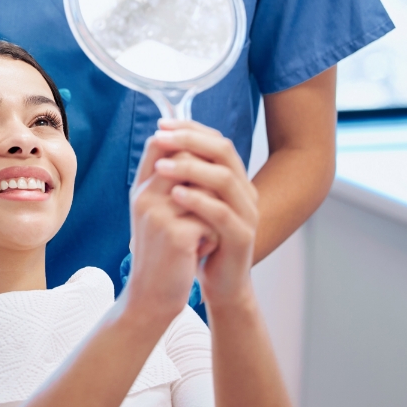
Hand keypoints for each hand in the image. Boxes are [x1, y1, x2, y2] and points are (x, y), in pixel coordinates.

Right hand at [127, 136, 214, 323]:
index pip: (158, 143)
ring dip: (213, 207)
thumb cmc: (161, 253)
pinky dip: (213, 234)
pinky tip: (202, 250)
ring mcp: (158, 215)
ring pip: (203, 187)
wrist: (151, 295)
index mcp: (140, 188)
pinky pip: (210, 218)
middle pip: (184, 158)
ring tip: (205, 230)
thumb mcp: (157, 214)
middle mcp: (145, 196)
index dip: (184, 140)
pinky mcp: (176, 236)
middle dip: (207, 177)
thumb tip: (193, 150)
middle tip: (212, 202)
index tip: (205, 156)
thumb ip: (169, 184)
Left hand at [150, 120, 259, 309]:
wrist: (221, 281)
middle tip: (160, 138)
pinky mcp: (243, 237)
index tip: (162, 124)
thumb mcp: (191, 202)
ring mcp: (247, 213)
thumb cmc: (202, 237)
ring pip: (224, 178)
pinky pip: (222, 212)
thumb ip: (184, 174)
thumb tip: (159, 138)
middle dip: (189, 140)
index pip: (216, 140)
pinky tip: (175, 194)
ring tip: (161, 167)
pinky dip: (198, 200)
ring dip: (190, 168)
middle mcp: (245, 190)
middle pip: (223, 151)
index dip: (190, 128)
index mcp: (234, 177)